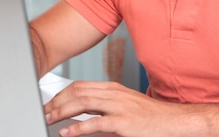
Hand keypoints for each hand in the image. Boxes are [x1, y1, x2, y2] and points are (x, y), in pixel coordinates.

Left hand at [44, 80, 176, 136]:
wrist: (175, 122)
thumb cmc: (151, 117)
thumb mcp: (125, 105)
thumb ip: (104, 106)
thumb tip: (83, 113)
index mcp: (113, 88)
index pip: (79, 86)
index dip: (61, 94)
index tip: (49, 103)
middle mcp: (114, 94)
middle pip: (77, 92)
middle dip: (56, 102)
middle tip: (44, 111)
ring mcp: (119, 107)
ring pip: (82, 103)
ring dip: (61, 111)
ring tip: (49, 118)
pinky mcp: (124, 122)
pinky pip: (95, 123)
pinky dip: (77, 128)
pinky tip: (67, 132)